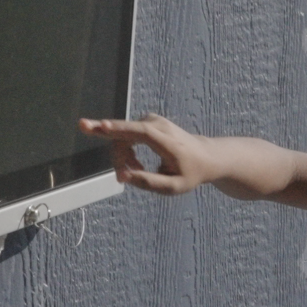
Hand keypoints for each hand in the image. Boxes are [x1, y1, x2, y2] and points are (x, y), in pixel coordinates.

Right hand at [79, 114, 222, 194]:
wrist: (205, 157)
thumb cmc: (191, 173)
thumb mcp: (174, 187)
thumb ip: (149, 183)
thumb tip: (123, 177)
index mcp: (167, 141)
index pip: (140, 132)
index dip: (119, 130)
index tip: (101, 126)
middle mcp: (157, 125)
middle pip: (124, 137)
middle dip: (117, 158)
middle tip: (121, 177)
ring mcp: (151, 120)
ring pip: (122, 136)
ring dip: (123, 157)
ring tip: (137, 170)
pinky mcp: (147, 121)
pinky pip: (126, 134)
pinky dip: (126, 150)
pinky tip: (136, 163)